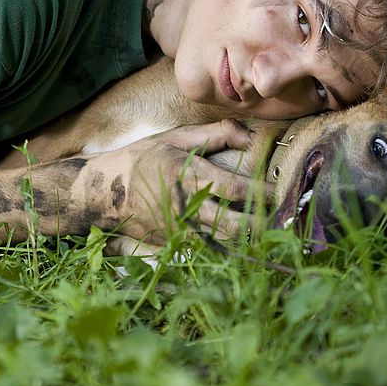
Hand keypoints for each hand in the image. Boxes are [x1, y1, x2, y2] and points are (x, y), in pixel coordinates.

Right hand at [82, 119, 269, 244]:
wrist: (104, 193)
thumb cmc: (142, 159)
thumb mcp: (175, 138)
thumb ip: (215, 135)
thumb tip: (249, 137)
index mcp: (187, 175)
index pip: (232, 188)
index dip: (260, 193)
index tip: (278, 192)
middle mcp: (185, 206)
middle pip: (232, 224)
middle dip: (260, 226)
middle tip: (282, 221)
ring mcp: (178, 229)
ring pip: (222, 243)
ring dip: (247, 240)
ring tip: (269, 233)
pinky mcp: (173, 244)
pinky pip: (206, 250)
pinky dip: (226, 248)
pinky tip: (243, 245)